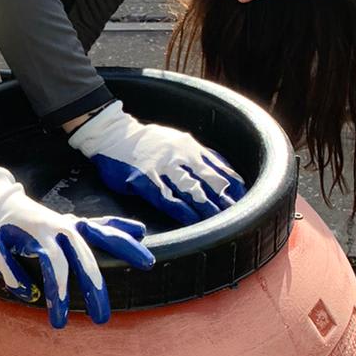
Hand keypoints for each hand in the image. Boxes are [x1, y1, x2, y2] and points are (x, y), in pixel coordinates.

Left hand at [0, 165, 154, 328]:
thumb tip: (28, 294)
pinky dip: (119, 227)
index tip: (58, 317)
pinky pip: (99, 224)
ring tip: (148, 262)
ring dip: (125, 249)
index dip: (58, 291)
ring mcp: (65, 222)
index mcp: (36, 231)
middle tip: (102, 318)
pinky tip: (140, 231)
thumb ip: (7, 269)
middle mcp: (57, 225)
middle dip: (95, 288)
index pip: (54, 264)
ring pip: (101, 235)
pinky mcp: (68, 222)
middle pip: (83, 257)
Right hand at [68, 101, 244, 226]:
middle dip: (224, 200)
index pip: (219, 168)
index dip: (233, 186)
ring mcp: (161, 167)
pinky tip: (191, 221)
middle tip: (238, 217)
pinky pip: (166, 197)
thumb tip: (222, 170)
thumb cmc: (145, 142)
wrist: (111, 134)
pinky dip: (181, 211)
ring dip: (207, 208)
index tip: (243, 201)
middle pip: (209, 181)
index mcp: (190, 146)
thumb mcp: (176, 140)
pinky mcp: (143, 178)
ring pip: (191, 190)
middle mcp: (180, 155)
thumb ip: (197, 155)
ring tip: (220, 222)